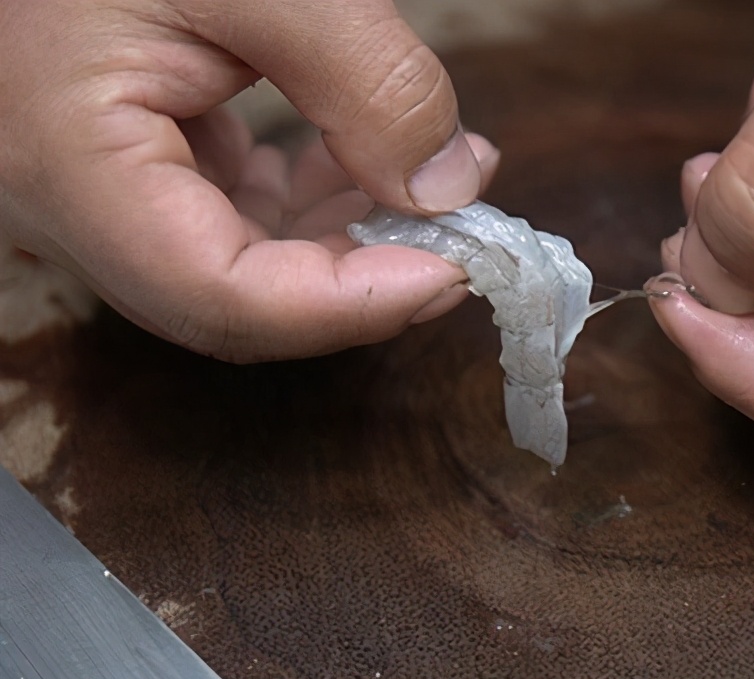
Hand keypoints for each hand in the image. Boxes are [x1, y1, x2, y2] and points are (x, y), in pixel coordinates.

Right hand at [0, 0, 497, 361]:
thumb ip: (367, 79)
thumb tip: (451, 186)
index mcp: (70, 163)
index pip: (220, 296)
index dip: (350, 306)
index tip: (456, 270)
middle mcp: (68, 204)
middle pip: (235, 302)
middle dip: (363, 281)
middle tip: (466, 237)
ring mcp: (94, 190)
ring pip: (240, 267)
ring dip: (349, 242)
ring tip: (440, 183)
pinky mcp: (126, 163)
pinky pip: (226, 218)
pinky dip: (310, 204)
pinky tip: (368, 161)